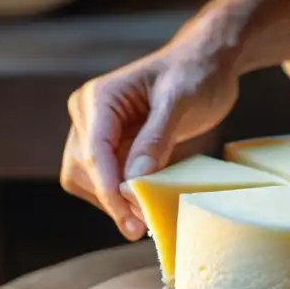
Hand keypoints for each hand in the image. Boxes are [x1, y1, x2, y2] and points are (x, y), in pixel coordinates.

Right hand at [60, 0, 289, 239]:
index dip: (108, 189)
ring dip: (114, 202)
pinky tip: (148, 204)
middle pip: (83, 171)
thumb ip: (155, 139)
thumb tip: (134, 180)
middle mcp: (89, 116)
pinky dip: (123, 197)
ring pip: (88, 182)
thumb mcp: (180, 102)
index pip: (92, 152)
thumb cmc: (195, 73)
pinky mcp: (113, 147)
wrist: (207, 64)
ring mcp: (98, 133)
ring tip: (149, 217)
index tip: (129, 218)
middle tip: (146, 224)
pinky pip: (107, 181)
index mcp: (98, 99)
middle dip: (111, 199)